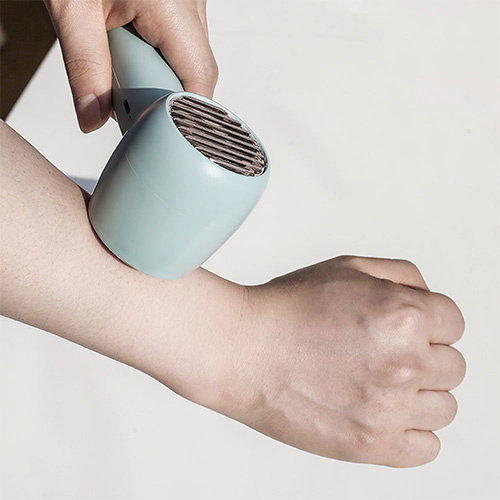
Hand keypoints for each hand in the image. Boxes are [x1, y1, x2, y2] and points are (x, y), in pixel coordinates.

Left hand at [44, 0, 217, 132]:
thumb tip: (93, 117)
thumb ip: (83, 66)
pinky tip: (134, 52)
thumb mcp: (71, 8)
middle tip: (125, 89)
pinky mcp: (184, 12)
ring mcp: (191, 7)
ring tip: (126, 62)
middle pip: (195, 76)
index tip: (156, 127)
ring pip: (188, 66)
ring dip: (158, 79)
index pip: (199, 77)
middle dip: (162, 95)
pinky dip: (157, 64)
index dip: (183, 111)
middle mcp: (191, 5)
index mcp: (171, 3)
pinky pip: (180, 52)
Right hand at [210, 256, 465, 466]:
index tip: (404, 329)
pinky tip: (382, 412)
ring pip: (444, 406)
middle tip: (382, 353)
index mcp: (403, 315)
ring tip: (376, 382)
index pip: (454, 322)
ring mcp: (390, 408)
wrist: (240, 349)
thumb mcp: (347, 267)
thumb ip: (403, 275)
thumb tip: (431, 300)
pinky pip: (427, 446)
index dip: (428, 321)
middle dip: (424, 355)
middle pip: (452, 366)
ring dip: (418, 393)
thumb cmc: (286, 308)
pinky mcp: (373, 445)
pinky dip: (412, 432)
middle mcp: (405, 363)